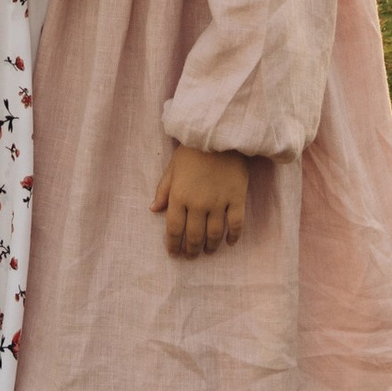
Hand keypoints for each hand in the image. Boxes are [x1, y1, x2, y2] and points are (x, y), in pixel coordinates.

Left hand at [152, 144, 250, 259]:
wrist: (219, 134)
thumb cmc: (192, 149)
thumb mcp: (172, 167)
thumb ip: (163, 190)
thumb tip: (154, 210)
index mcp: (179, 196)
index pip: (174, 229)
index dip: (173, 245)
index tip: (174, 253)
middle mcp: (198, 203)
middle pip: (194, 235)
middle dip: (191, 250)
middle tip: (190, 256)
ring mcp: (219, 202)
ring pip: (214, 234)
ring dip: (210, 247)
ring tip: (208, 252)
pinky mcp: (237, 198)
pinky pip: (236, 224)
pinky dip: (233, 236)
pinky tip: (229, 242)